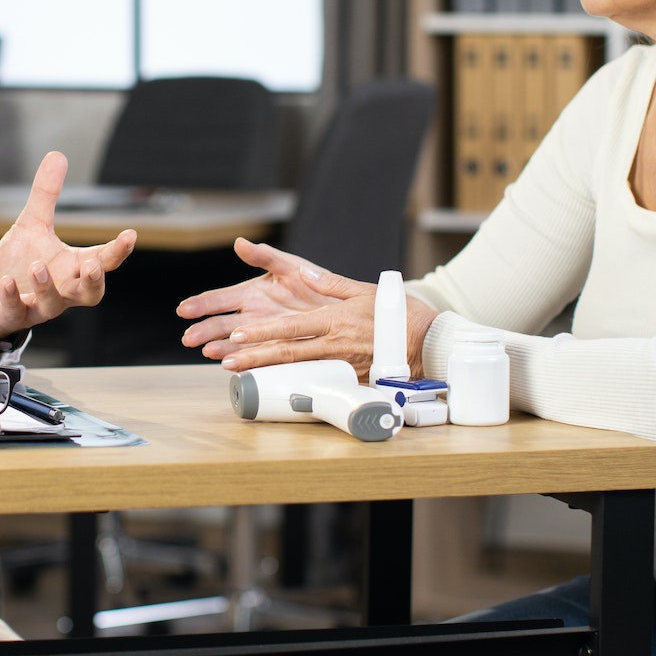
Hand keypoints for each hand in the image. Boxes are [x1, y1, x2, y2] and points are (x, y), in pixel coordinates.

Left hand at [0, 151, 135, 339]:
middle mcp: (62, 290)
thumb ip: (46, 194)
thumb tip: (58, 154)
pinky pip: (16, 313)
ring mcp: (38, 306)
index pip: (104, 261)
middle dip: (94, 282)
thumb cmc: (18, 262)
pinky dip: (12, 298)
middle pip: (90, 294)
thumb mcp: (32, 224)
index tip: (130, 234)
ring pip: (53, 305)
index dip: (118, 250)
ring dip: (47, 287)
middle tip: (93, 265)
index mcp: (72, 267)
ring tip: (37, 266)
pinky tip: (6, 282)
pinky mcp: (12, 315)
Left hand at [177, 238, 436, 376]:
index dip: (262, 332)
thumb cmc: (399, 314)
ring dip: (268, 370)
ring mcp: (341, 364)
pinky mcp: (349, 377)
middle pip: (287, 353)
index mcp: (334, 321)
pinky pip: (316, 377)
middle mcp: (334, 345)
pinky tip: (274, 381)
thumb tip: (306, 274)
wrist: (428, 343)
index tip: (238, 334)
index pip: (290, 328)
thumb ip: (331, 284)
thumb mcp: (364, 290)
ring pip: (297, 368)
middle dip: (255, 357)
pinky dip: (293, 379)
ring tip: (241, 372)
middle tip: (227, 360)